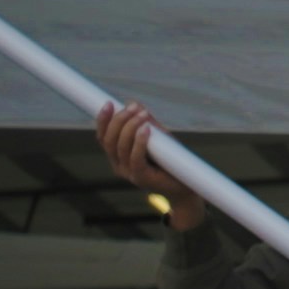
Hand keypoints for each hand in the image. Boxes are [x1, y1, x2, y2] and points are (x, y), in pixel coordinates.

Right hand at [94, 102, 205, 229]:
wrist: (185, 185)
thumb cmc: (170, 159)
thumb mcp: (158, 137)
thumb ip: (147, 122)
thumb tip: (135, 104)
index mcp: (118, 156)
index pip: (103, 137)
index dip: (103, 120)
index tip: (109, 103)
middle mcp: (119, 165)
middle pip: (109, 141)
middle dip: (119, 120)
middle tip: (133, 107)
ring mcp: (129, 173)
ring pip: (121, 147)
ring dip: (130, 127)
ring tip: (143, 114)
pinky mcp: (141, 178)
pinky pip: (136, 158)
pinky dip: (139, 142)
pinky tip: (146, 129)